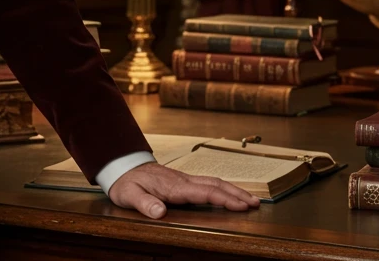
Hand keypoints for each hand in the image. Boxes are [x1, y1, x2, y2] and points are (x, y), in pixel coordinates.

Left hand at [108, 162, 260, 218]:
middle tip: (255, 204)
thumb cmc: (126, 182)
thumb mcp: (129, 195)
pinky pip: (207, 184)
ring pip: (214, 183)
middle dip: (237, 194)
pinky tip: (228, 195)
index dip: (224, 199)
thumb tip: (159, 212)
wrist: (122, 167)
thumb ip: (144, 204)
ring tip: (250, 200)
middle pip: (215, 185)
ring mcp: (184, 180)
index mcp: (174, 187)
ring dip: (233, 190)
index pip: (204, 192)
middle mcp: (183, 181)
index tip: (241, 206)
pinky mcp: (183, 182)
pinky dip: (222, 189)